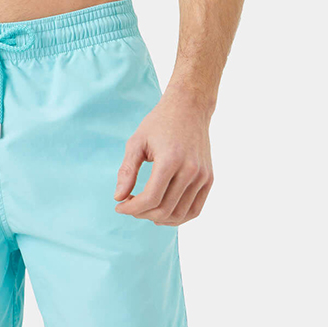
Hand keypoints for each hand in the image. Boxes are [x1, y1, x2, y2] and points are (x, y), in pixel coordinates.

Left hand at [113, 86, 213, 224]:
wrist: (189, 108)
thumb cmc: (159, 123)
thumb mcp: (137, 142)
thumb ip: (127, 170)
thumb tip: (118, 198)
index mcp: (170, 160)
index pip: (150, 198)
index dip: (132, 208)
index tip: (119, 206)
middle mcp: (190, 170)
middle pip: (164, 209)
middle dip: (142, 213)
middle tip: (130, 206)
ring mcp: (202, 176)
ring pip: (180, 214)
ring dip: (159, 218)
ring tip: (145, 210)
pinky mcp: (209, 179)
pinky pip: (195, 209)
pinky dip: (178, 217)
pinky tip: (163, 213)